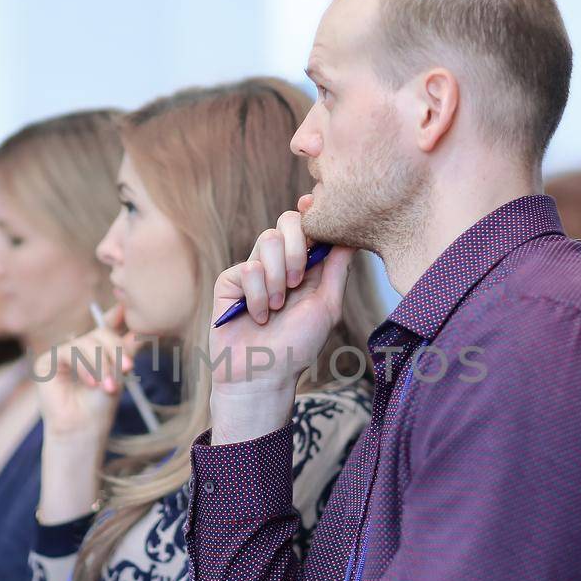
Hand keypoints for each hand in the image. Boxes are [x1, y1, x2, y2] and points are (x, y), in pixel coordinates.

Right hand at [33, 305, 133, 439]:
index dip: (117, 315)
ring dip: (101, 363)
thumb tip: (147, 327)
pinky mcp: (47, 362)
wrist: (84, 430)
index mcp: (96, 350)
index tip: (127, 308)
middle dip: (116, 349)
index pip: (106, 326)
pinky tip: (92, 383)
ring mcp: (62, 353)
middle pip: (100, 333)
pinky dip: (84, 366)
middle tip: (127, 369)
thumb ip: (128, 348)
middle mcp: (78, 349)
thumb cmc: (101, 406)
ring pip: (86, 342)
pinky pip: (69, 351)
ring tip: (108, 386)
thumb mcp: (119, 373)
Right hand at [207, 201, 352, 441]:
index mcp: (305, 265)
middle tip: (297, 282)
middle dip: (297, 248)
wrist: (262, 374)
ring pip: (267, 242)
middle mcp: (279, 263)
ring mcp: (253, 270)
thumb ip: (337, 269)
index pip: (307, 225)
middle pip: (286, 222)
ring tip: (277, 309)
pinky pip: (248, 270)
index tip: (312, 205)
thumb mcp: (327, 307)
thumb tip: (350, 236)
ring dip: (278, 279)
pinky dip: (258, 297)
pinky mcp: (230, 281)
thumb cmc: (297, 346)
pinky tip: (257, 317)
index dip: (311, 211)